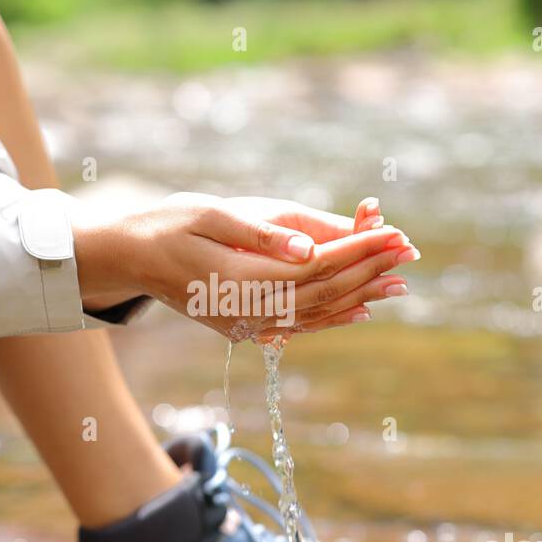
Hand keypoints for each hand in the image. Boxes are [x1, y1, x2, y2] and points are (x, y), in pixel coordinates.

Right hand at [72, 193, 418, 337]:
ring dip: (360, 297)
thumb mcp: (211, 214)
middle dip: (370, 271)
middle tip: (410, 253)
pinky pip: (299, 326)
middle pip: (324, 291)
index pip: (318, 265)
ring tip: (399, 284)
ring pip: (317, 312)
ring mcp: (246, 323)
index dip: (360, 250)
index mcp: (243, 277)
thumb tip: (310, 249)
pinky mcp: (243, 327)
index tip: (395, 232)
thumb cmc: (168, 224)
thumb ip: (262, 233)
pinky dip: (333, 318)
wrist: (130, 258)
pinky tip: (359, 310)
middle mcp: (248, 309)